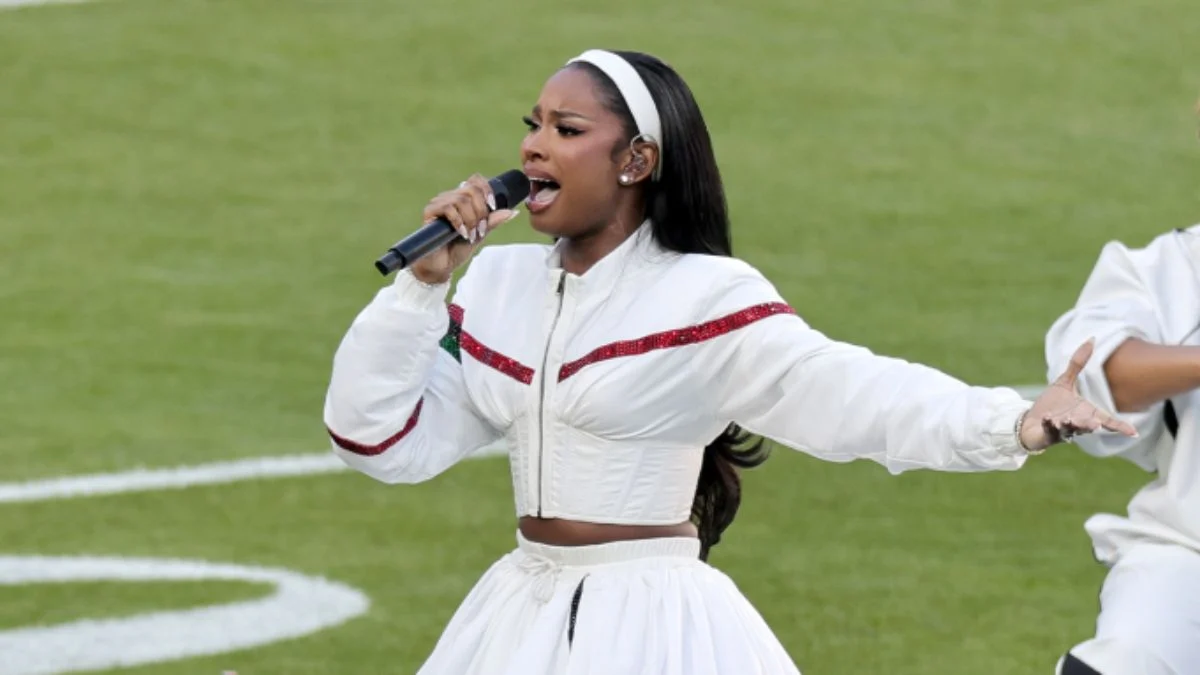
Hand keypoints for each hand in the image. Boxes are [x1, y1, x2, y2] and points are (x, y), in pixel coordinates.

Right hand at [409, 174, 519, 283]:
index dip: (487, 190)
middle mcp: (450, 197)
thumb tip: (512, 212)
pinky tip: (462, 233)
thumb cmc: (457, 248)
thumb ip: (492, 222)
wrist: (441, 265)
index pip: (476, 180)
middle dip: (481, 211)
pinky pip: (448, 208)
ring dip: (471, 219)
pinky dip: (459, 222)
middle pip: (472, 189)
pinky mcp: (429, 212)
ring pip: (461, 200)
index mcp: (463, 199)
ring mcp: (439, 203)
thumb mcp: (480, 234)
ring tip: (471, 235)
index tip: (493, 206)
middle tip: (480, 230)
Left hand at [1020, 339, 1138, 451]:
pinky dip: (1049, 424)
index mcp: (1086, 413)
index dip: (1120, 427)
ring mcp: (1062, 429)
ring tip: (1069, 420)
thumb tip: (1091, 339)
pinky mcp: (1047, 432)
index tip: (1134, 433)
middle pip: (1088, 425)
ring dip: (1070, 425)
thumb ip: (1077, 364)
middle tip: (1096, 424)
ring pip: (1070, 429)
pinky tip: (1047, 418)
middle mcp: (1077, 423)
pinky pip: (1049, 429)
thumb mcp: (1064, 382)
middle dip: (1091, 424)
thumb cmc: (1052, 404)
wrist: (1031, 420)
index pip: (1106, 421)